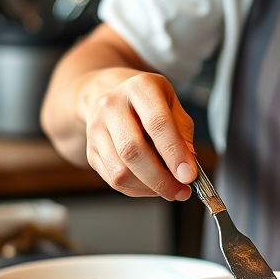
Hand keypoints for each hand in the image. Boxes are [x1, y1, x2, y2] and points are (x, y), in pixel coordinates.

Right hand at [78, 68, 196, 200]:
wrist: (113, 96)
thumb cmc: (149, 103)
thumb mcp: (173, 107)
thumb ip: (182, 136)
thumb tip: (187, 169)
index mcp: (140, 87)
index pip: (157, 123)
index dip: (174, 153)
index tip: (188, 176)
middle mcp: (112, 105)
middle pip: (133, 150)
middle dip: (160, 178)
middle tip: (181, 191)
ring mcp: (96, 129)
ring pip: (120, 171)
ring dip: (149, 188)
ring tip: (169, 189)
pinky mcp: (91, 151)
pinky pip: (113, 180)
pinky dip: (137, 189)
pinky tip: (151, 185)